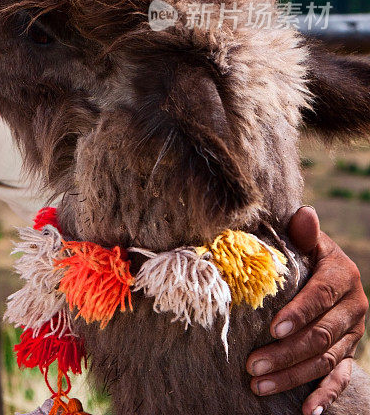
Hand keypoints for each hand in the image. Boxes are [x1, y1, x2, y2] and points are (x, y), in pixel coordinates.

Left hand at [246, 206, 367, 414]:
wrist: (324, 266)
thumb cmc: (303, 249)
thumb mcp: (305, 238)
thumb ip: (302, 231)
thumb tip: (304, 213)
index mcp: (341, 276)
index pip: (320, 297)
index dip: (299, 313)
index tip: (273, 328)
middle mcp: (354, 308)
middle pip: (321, 336)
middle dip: (286, 352)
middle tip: (253, 364)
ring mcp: (353, 334)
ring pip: (325, 360)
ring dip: (293, 376)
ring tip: (259, 384)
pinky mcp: (349, 353)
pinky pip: (340, 378)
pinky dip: (324, 395)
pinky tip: (306, 411)